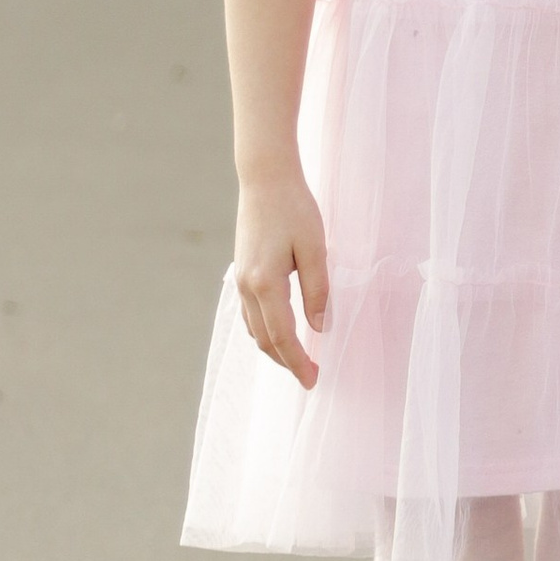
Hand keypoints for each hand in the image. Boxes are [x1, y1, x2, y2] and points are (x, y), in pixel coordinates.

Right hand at [233, 165, 328, 387]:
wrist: (265, 180)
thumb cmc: (294, 209)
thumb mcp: (316, 249)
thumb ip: (318, 291)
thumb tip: (319, 328)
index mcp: (265, 283)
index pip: (282, 336)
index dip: (298, 362)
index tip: (313, 380)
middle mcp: (246, 286)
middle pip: (264, 339)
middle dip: (286, 362)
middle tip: (311, 376)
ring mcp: (240, 280)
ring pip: (254, 329)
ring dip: (274, 349)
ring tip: (299, 360)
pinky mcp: (241, 272)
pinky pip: (250, 314)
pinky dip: (265, 331)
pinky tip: (281, 333)